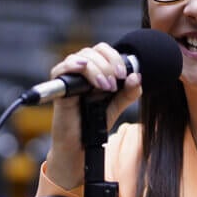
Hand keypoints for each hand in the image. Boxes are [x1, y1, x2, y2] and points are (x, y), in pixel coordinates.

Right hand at [45, 43, 141, 188]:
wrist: (80, 145)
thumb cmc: (94, 125)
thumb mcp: (116, 106)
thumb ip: (128, 92)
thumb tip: (137, 76)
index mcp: (95, 71)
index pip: (103, 51)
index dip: (114, 57)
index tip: (123, 74)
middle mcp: (81, 71)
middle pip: (93, 51)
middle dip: (108, 65)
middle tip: (115, 84)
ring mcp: (69, 78)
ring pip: (81, 57)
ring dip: (97, 69)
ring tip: (105, 87)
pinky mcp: (59, 88)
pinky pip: (61, 68)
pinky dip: (73, 65)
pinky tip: (82, 69)